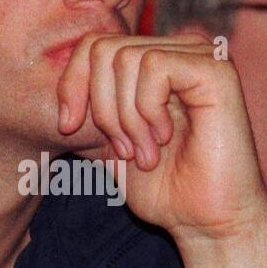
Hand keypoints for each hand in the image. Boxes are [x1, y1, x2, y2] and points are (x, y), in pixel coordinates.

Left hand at [56, 33, 266, 267]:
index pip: (93, 45)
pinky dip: (146, 109)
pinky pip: (155, 66)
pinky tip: (164, 138)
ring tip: (145, 153)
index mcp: (157, 60)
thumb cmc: (165, 189)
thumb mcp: (106, 143)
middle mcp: (181, 49)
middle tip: (124, 149)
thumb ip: (84, 109)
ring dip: (125, 117)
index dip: (71, 85)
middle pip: (103, 48)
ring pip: (125, 58)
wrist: (205, 223)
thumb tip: (50, 88)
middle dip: (100, 107)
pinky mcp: (217, 70)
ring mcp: (202, 55)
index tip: (67, 129)